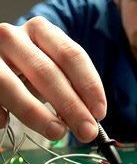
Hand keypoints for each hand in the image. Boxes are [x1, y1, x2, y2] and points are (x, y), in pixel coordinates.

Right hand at [0, 16, 106, 141]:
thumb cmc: (29, 66)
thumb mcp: (53, 68)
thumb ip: (70, 86)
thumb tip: (90, 120)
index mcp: (42, 30)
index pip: (72, 55)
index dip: (89, 85)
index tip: (100, 113)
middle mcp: (14, 36)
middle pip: (47, 72)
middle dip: (71, 106)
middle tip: (86, 131)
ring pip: (11, 84)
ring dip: (36, 114)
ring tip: (57, 132)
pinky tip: (5, 124)